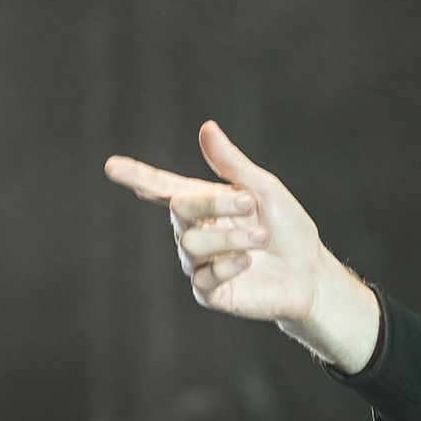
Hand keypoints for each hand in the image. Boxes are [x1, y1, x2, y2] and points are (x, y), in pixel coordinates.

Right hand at [104, 121, 378, 371]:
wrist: (309, 273)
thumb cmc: (287, 228)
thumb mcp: (265, 190)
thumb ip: (233, 165)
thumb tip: (206, 128)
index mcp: (204, 203)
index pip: (162, 188)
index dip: (137, 177)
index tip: (111, 166)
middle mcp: (195, 231)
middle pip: (179, 210)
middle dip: (214, 203)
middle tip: (250, 202)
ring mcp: (199, 264)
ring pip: (192, 244)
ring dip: (230, 238)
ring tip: (262, 239)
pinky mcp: (209, 292)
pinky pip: (203, 278)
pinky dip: (227, 266)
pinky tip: (248, 261)